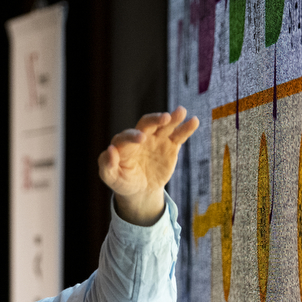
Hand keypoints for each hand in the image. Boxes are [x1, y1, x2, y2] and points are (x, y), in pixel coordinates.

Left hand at [98, 107, 199, 225]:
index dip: (133, 136)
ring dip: (173, 118)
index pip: (127, 136)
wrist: (141, 189)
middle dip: (155, 120)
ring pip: (165, 126)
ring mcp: (156, 140)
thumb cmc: (123, 181)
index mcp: (124, 144)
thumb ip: (107, 166)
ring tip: (181, 111)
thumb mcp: (111, 178)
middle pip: (147, 123)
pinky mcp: (170, 146)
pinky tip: (194, 121)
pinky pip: (178, 136)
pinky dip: (186, 128)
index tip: (142, 139)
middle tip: (165, 118)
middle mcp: (140, 137)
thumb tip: (110, 150)